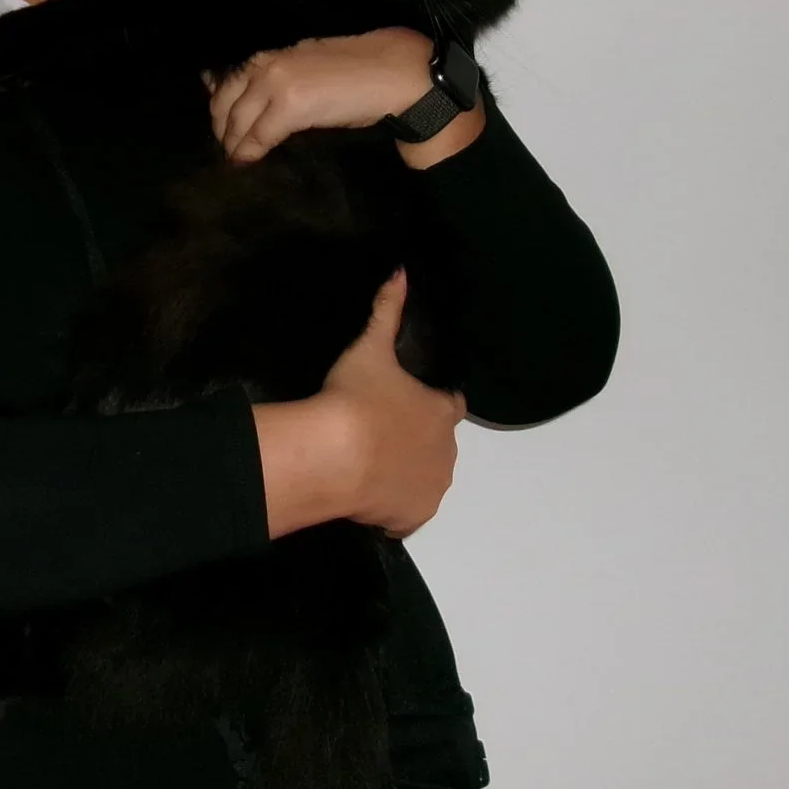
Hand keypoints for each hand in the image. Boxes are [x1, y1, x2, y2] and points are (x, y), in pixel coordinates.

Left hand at [206, 29, 434, 163]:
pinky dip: (248, 152)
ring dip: (232, 144)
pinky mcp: (290, 106)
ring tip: (234, 159)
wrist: (392, 71)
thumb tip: (258, 101)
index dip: (220, 109)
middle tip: (225, 149)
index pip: (229, 82)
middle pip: (226, 103)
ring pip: (237, 121)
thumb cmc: (359, 70)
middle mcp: (267, 65)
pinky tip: (246, 162)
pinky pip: (258, 135)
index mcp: (272, 54)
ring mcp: (276, 83)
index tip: (221, 128)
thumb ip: (280, 78)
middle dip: (221, 129)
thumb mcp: (309, 66)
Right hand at [253, 271, 465, 540]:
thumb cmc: (356, 398)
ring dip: (407, 473)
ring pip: (425, 479)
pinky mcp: (411, 518)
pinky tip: (367, 495)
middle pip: (438, 444)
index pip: (452, 404)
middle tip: (380, 433)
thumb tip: (401, 270)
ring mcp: (431, 488)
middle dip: (418, 439)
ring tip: (370, 464)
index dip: (435, 401)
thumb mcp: (369, 349)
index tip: (413, 401)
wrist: (336, 457)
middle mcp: (446, 452)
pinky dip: (393, 506)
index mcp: (441, 411)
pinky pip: (407, 513)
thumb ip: (386, 310)